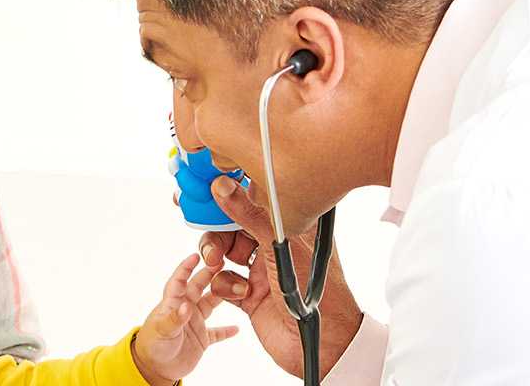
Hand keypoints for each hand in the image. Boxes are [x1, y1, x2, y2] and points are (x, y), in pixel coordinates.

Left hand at [133, 254, 239, 384]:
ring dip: (222, 296)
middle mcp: (185, 309)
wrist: (155, 369)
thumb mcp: (162, 331)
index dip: (186, 268)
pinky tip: (238, 327)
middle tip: (222, 262)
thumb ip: (174, 319)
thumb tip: (186, 306)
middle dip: (209, 274)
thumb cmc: (153, 347)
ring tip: (237, 286)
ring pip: (211, 304)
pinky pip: (217, 332)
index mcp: (172, 304)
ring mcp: (194, 323)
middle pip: (198, 287)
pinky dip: (227, 330)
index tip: (196, 256)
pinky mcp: (201, 339)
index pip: (179, 281)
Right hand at [200, 177, 363, 377]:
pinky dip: (224, 284)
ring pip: (224, 252)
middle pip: (231, 226)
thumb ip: (250, 215)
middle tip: (211, 240)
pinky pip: (223, 281)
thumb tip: (224, 186)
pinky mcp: (249, 294)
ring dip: (215, 256)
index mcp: (289, 225)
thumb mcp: (280, 245)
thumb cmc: (316, 290)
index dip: (229, 195)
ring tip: (216, 263)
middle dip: (216, 231)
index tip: (205, 190)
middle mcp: (274, 245)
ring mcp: (261, 270)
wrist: (323, 344)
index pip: (254, 200)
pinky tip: (239, 293)